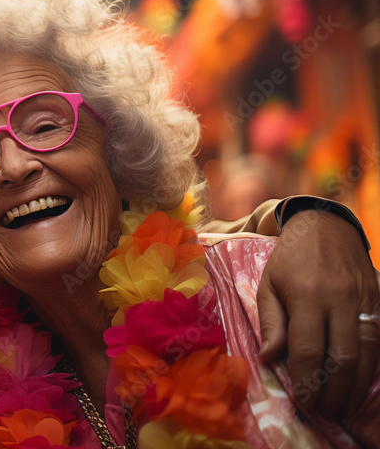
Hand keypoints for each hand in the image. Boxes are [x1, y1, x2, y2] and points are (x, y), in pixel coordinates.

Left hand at [257, 209, 378, 417]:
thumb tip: (270, 358)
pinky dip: (370, 365)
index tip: (304, 400)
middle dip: (334, 391)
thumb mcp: (268, 284)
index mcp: (307, 296)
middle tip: (324, 410)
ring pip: (367, 352)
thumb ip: (270, 322)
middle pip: (343, 357)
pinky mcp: (378, 300)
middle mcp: (340, 300)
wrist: (326, 226)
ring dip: (356, 385)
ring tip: (343, 405)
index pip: (309, 349)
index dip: (307, 381)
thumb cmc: (290, 258)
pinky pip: (377, 339)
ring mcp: (364, 300)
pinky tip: (360, 382)